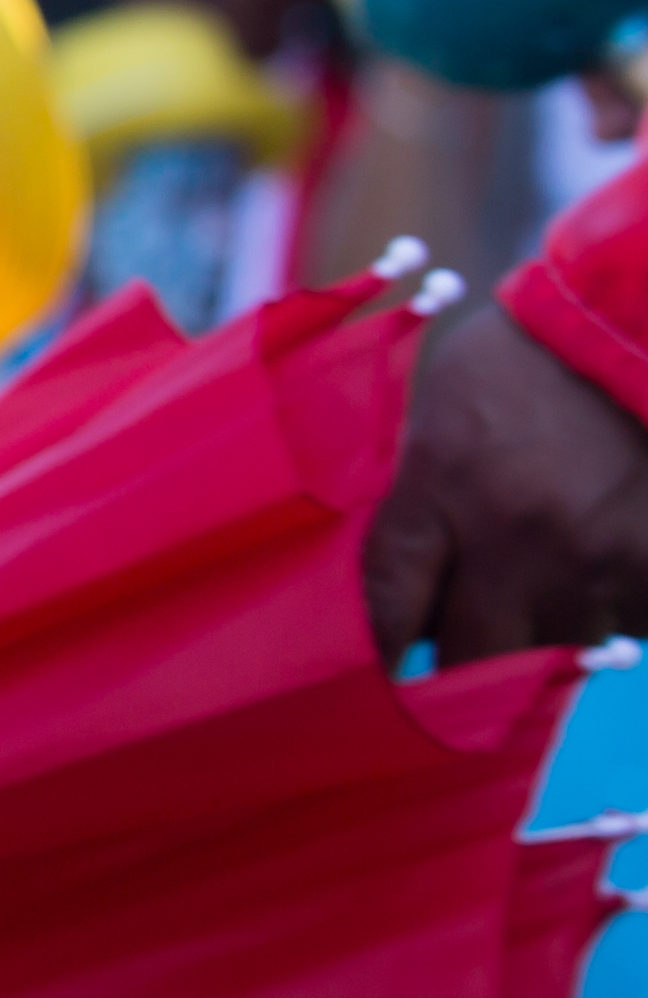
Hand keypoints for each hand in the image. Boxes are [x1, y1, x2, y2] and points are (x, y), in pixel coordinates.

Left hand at [363, 292, 647, 661]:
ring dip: (544, 640)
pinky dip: (620, 615)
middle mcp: (514, 532)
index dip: (377, 652)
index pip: (388, 599)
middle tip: (462, 660)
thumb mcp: (445, 405)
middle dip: (461, 672)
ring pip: (555, 653)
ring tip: (544, 595)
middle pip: (472, 655)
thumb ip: (423, 490)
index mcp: (442, 483)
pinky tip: (610, 571)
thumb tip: (411, 580)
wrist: (636, 319)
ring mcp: (595, 554)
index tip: (375, 678)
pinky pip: (632, 628)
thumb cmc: (530, 353)